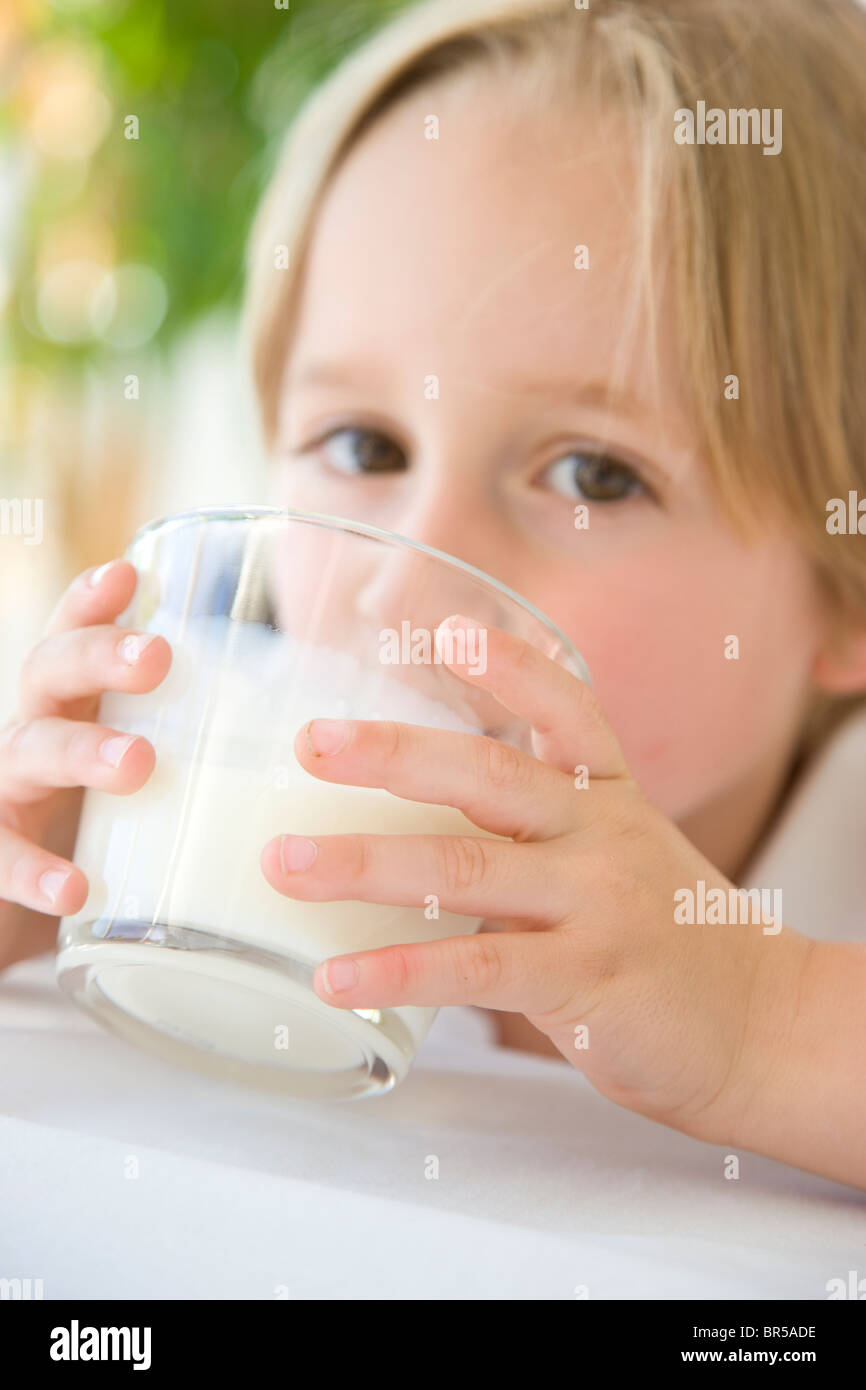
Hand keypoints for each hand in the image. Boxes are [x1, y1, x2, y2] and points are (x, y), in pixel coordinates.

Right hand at [0, 560, 170, 972]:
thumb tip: (315, 733)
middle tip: (157, 658)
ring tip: (138, 763)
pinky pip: (1, 858)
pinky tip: (74, 888)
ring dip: (82, 751)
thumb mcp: (152, 782)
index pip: (76, 637)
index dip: (93, 602)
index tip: (129, 572)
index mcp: (77, 707)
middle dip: (100, 655)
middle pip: (50, 671)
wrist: (33, 917)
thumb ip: (206, 751)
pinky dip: (34, 873)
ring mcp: (9, 793)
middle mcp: (36, 735)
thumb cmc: (109, 838)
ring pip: (29, 751)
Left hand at [261, 615, 806, 1147]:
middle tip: (312, 742)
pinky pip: (477, 968)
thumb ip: (539, 825)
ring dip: (364, 863)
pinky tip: (336, 978)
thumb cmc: (663, 935)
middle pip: (490, 775)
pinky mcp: (585, 978)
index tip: (449, 631)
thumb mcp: (619, 852)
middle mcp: (602, 836)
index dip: (511, 666)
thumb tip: (416, 814)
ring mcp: (595, 904)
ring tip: (285, 865)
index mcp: (609, 796)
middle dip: (394, 754)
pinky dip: (399, 970)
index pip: (567, 710)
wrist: (756, 1023)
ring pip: (465, 868)